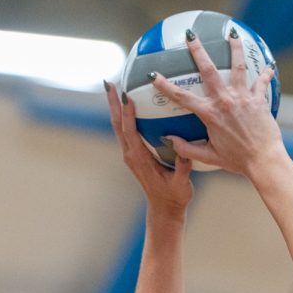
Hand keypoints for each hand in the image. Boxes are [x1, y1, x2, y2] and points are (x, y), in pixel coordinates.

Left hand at [104, 80, 192, 216]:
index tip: (127, 96)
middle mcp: (131, 155)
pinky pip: (126, 131)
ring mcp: (131, 154)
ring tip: (113, 88)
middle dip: (113, 103)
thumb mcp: (181, 184)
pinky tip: (128, 104)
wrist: (164, 209)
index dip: (127, 114)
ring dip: (115, 107)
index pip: (130, 133)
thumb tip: (183, 149)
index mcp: (140, 160)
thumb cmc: (174, 197)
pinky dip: (124, 116)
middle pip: (118, 125)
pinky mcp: (134, 154)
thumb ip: (182, 167)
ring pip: (119, 126)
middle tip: (109, 83)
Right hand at [148, 29, 286, 178]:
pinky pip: (262, 82)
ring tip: (232, 34)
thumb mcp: (209, 157)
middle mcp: (225, 101)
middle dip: (197, 50)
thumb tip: (170, 139)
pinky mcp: (259, 100)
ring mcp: (243, 98)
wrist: (263, 161)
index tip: (154, 75)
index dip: (165, 86)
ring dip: (234, 48)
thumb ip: (187, 149)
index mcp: (210, 114)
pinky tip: (269, 65)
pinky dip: (265, 73)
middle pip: (208, 70)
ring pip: (238, 67)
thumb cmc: (237, 161)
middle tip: (190, 35)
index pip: (182, 97)